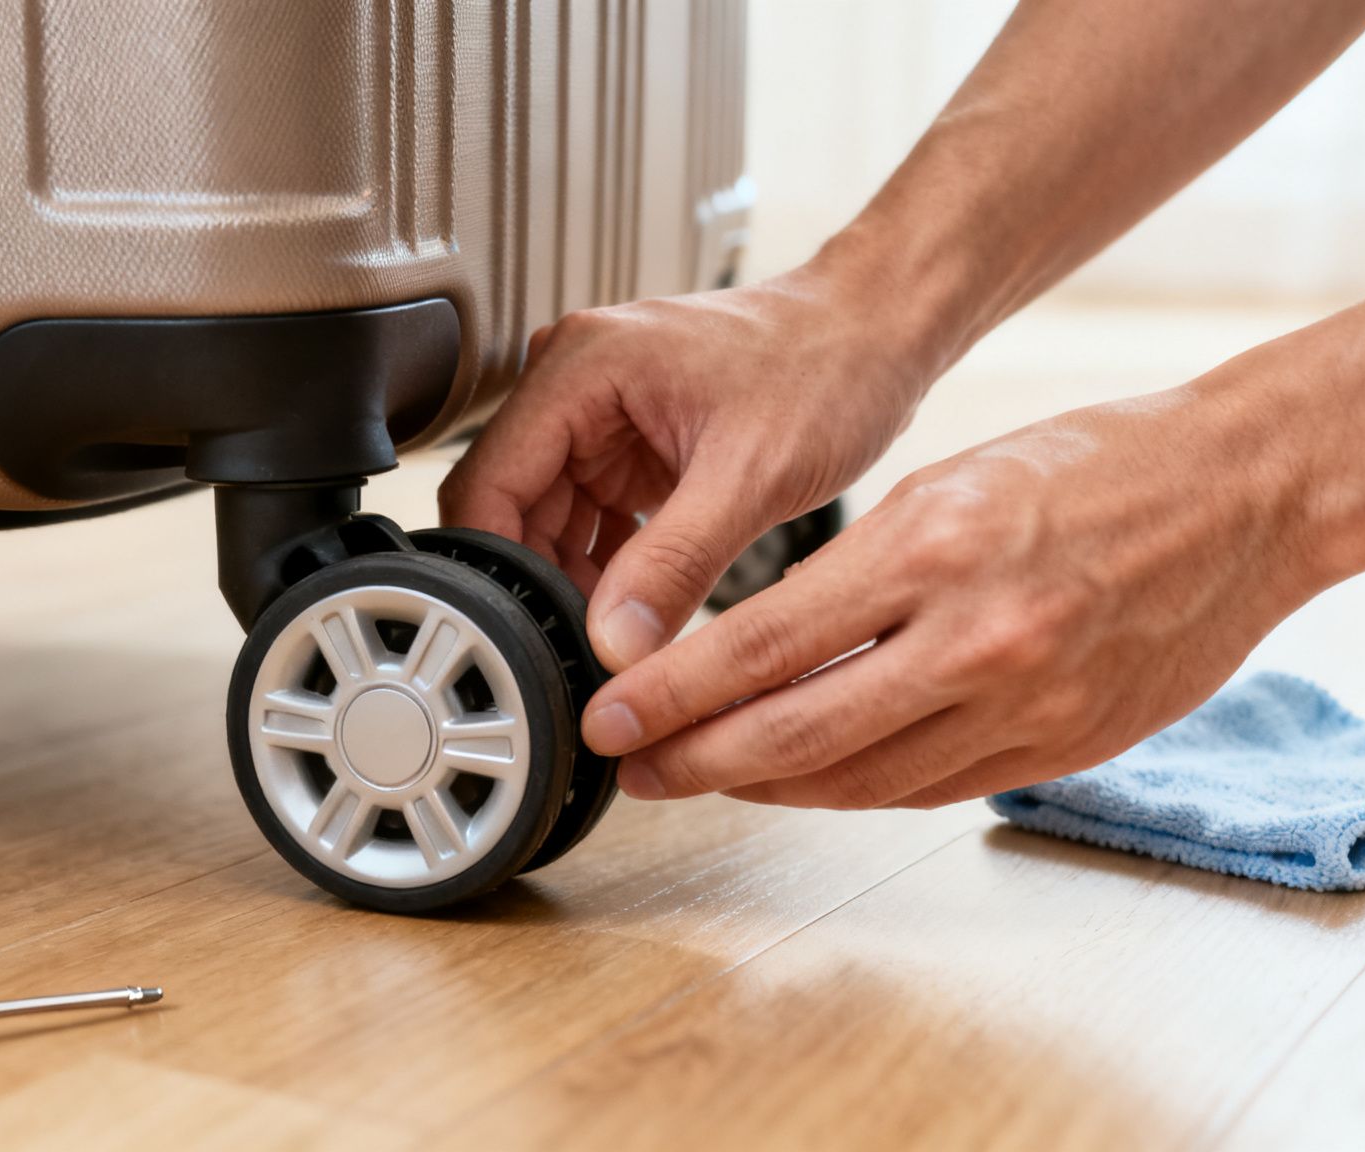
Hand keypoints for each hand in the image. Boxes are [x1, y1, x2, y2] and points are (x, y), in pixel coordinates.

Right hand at [440, 268, 933, 670]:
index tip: (522, 636)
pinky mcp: (624, 444)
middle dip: (538, 584)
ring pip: (545, 522)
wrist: (876, 337)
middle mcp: (573, 382)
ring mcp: (596, 414)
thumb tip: (613, 642)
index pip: (487, 483)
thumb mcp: (749, 477)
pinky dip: (605, 568)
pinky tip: (636, 605)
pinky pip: (586, 519)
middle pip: (510, 509)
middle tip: (579, 651)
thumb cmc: (828, 367)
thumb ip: (672, 565)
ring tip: (616, 633)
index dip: (495, 569)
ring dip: (573, 581)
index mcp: (581, 368)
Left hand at [578, 381, 1328, 807]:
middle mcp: (974, 639)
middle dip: (697, 760)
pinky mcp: (1062, 748)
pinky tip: (803, 781)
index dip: (674, 695)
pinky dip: (852, 789)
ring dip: (767, 785)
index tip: (612, 718)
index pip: (764, 645)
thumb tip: (762, 648)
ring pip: (857, 778)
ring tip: (704, 775)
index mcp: (931, 549)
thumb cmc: (1095, 466)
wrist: (1244, 498)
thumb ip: (856, 574)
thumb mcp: (947, 484)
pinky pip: (926, 789)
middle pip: (795, 732)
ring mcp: (1024, 705)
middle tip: (634, 768)